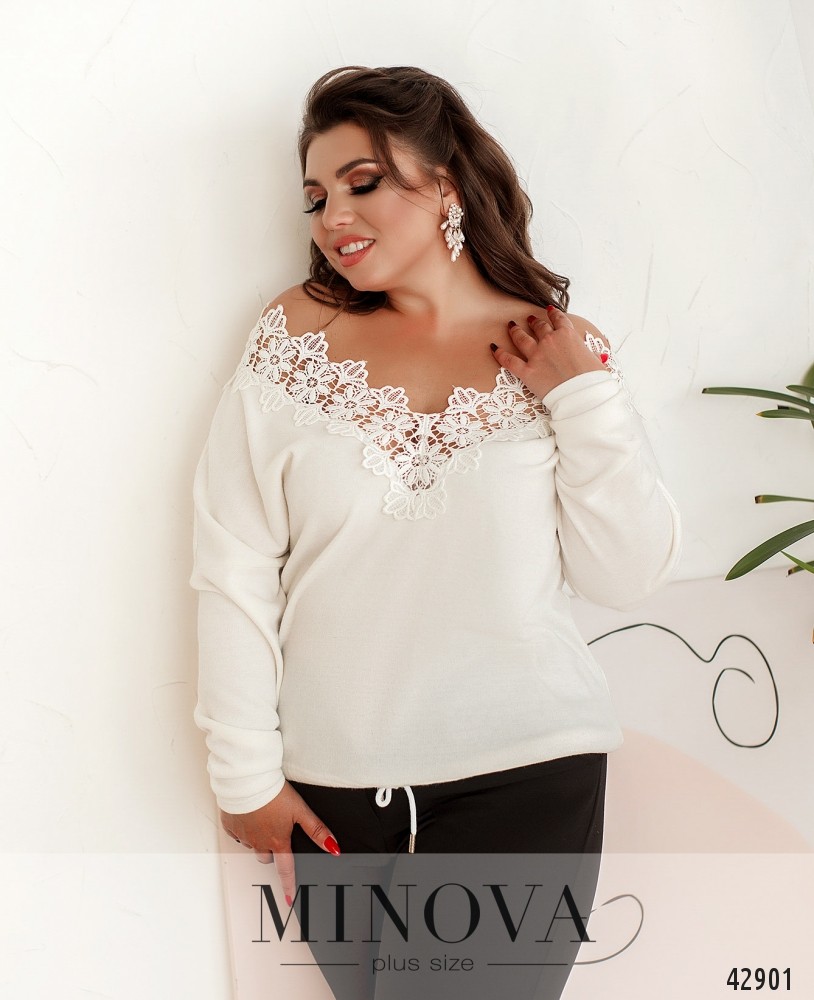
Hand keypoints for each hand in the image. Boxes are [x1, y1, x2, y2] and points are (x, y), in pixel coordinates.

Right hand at [220, 780, 340, 905]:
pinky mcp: (231, 825)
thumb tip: (333, 848)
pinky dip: (243, 828)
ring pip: (252, 845)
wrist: (247, 780)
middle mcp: (259, 841)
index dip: (288, 885)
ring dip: (258, 838)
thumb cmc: (273, 793)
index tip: (288, 898)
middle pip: (266, 857)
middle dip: (272, 853)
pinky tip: (248, 816)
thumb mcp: (300, 810)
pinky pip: (237, 834)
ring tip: (263, 821)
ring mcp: (243, 835)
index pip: (285, 869)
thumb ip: (317, 830)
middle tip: (276, 838)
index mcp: (277, 840)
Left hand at [491, 307, 607, 400]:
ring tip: (511, 325)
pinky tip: (493, 347)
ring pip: (521, 338)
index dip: (553, 314)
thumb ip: (588, 353)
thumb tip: (594, 356)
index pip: (559, 319)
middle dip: (534, 321)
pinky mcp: (526, 371)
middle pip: (539, 326)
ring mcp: (536, 355)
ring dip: (515, 330)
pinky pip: (508, 360)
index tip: (549, 310)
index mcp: (568, 335)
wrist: (583, 395)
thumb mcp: (595, 359)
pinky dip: (499, 353)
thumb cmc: (593, 380)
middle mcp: (550, 341)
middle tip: (530, 319)